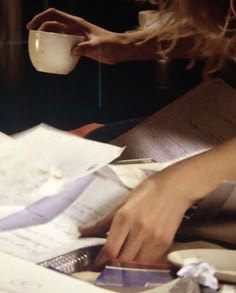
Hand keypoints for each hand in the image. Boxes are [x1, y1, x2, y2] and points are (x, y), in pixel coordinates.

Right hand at [27, 8, 134, 63]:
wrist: (120, 49)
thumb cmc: (111, 45)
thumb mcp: (98, 47)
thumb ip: (85, 48)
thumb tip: (72, 52)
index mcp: (77, 24)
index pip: (54, 15)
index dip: (41, 18)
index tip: (32, 27)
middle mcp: (75, 28)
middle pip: (53, 24)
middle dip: (41, 29)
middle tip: (33, 40)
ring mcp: (78, 36)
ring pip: (58, 35)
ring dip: (48, 39)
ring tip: (41, 48)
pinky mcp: (81, 45)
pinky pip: (66, 45)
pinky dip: (58, 49)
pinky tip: (55, 57)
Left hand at [79, 165, 193, 264]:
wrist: (175, 188)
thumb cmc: (147, 191)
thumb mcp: (122, 202)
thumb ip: (104, 221)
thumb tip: (84, 231)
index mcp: (125, 217)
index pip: (110, 249)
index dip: (100, 260)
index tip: (96, 262)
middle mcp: (139, 230)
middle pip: (121, 260)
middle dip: (111, 263)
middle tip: (108, 260)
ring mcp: (154, 238)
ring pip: (135, 264)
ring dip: (126, 265)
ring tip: (122, 257)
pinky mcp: (165, 243)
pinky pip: (149, 261)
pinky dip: (140, 261)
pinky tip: (137, 253)